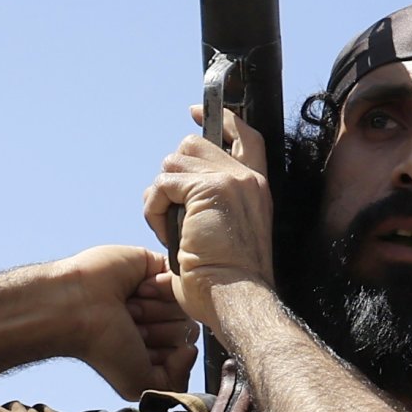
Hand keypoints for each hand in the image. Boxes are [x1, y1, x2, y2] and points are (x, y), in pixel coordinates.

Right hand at [51, 244, 202, 398]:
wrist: (78, 309)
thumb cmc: (102, 347)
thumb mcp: (139, 384)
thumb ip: (175, 382)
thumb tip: (191, 349)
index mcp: (155, 348)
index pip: (186, 351)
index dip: (164, 353)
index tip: (135, 347)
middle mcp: (159, 322)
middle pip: (189, 329)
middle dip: (159, 331)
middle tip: (128, 325)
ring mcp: (160, 295)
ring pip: (186, 305)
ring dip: (155, 309)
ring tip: (128, 307)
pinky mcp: (159, 267)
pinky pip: (181, 278)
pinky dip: (161, 287)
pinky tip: (137, 289)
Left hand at [141, 109, 277, 334]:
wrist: (238, 299)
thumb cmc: (229, 283)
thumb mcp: (229, 235)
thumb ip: (216, 206)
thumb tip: (181, 191)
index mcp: (256, 188)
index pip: (245, 136)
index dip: (221, 120)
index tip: (195, 112)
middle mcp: (247, 178)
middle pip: (194, 144)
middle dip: (173, 174)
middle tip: (173, 211)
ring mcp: (229, 181)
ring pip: (173, 162)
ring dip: (161, 196)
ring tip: (171, 230)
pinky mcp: (207, 190)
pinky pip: (162, 185)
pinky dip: (155, 211)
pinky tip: (167, 235)